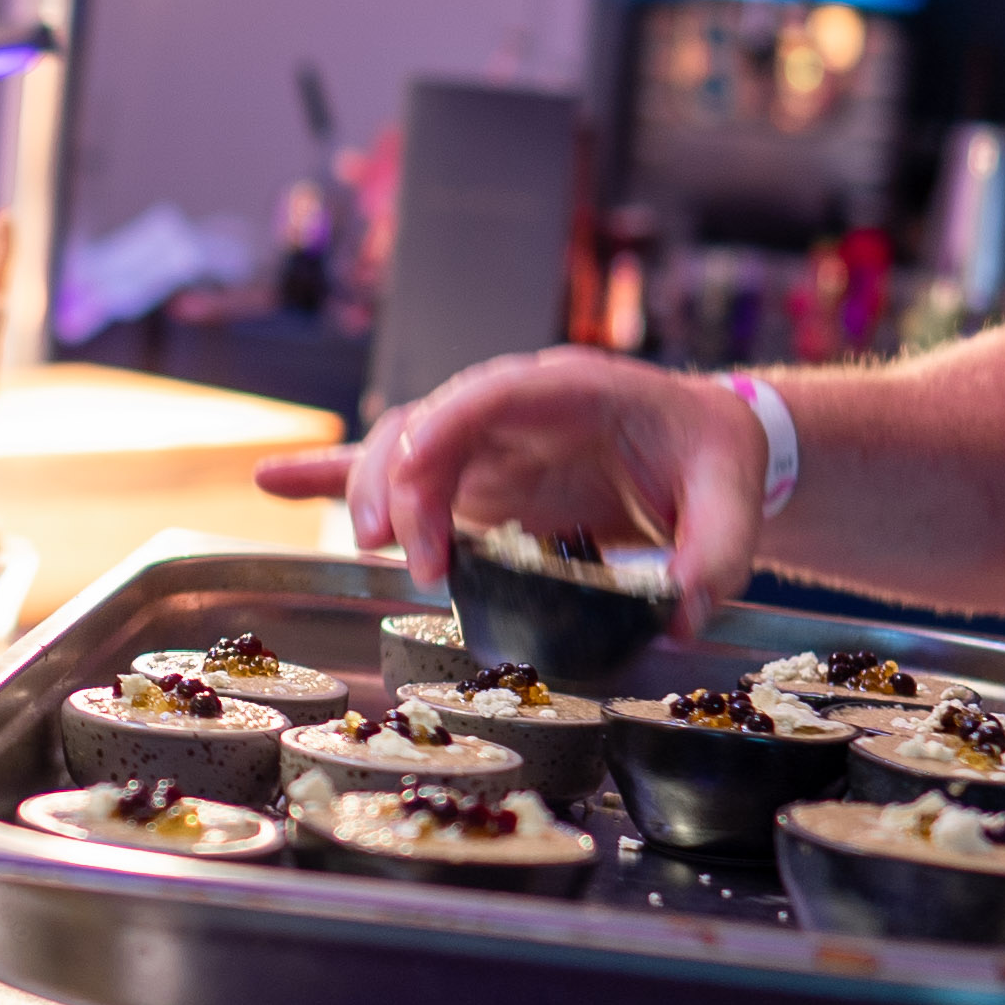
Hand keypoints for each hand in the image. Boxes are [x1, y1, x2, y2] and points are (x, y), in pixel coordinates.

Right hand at [252, 348, 767, 609]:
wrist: (704, 447)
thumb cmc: (713, 458)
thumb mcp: (735, 497)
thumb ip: (717, 553)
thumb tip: (679, 614)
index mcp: (572, 390)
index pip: (490, 393)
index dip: (444, 435)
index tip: (422, 493)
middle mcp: (511, 409)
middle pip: (428, 425)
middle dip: (400, 484)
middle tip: (405, 558)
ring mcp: (483, 444)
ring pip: (398, 448)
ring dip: (371, 493)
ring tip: (377, 552)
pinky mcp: (470, 479)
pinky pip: (386, 466)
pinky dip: (325, 472)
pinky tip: (268, 481)